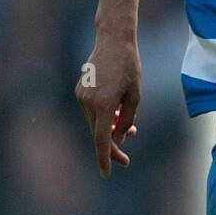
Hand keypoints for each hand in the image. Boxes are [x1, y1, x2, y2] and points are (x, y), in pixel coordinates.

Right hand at [75, 36, 141, 175]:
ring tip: (130, 126)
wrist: (113, 41)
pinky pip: (91, 113)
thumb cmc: (129, 67)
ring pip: (95, 124)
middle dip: (112, 147)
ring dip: (109, 130)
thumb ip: (127, 120)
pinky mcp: (79, 91)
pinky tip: (117, 112)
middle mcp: (89, 102)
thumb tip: (118, 138)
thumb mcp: (136, 96)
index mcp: (105, 104)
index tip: (107, 173)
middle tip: (125, 159)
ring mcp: (81, 96)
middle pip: (98, 134)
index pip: (103, 139)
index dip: (105, 158)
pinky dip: (103, 118)